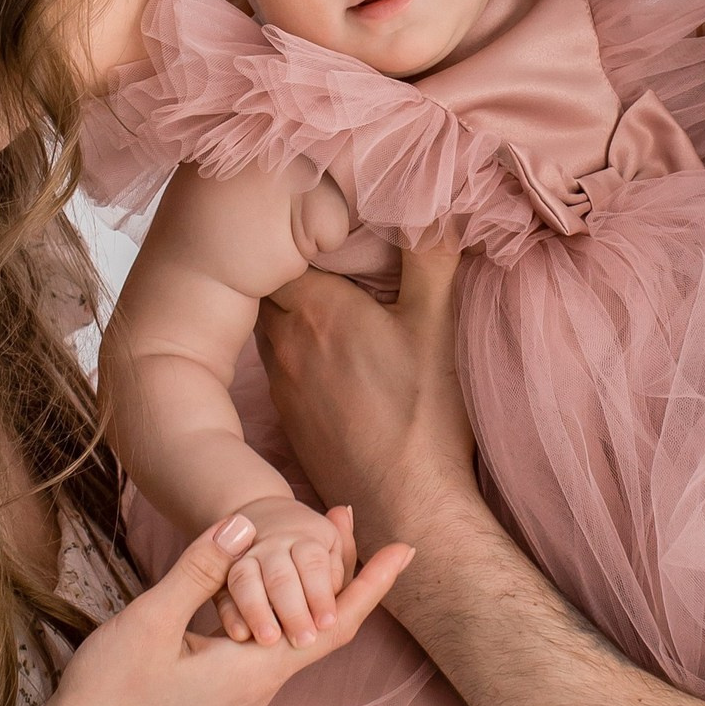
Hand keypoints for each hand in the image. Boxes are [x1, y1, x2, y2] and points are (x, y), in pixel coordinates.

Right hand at [48, 515, 409, 705]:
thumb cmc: (109, 690)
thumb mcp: (151, 618)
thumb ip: (202, 569)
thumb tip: (246, 523)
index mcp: (253, 671)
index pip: (333, 624)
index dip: (371, 584)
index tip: (405, 548)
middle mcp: (258, 687)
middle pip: (323, 626)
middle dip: (345, 572)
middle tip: (346, 515)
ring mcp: (241, 693)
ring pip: (297, 634)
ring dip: (314, 587)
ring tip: (319, 537)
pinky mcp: (223, 691)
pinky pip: (272, 643)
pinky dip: (285, 605)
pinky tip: (271, 581)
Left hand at [255, 247, 475, 557]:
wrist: (405, 503)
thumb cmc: (421, 413)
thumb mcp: (437, 323)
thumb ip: (431, 256)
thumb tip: (434, 202)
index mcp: (314, 309)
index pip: (278, 251)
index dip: (294, 232)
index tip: (319, 224)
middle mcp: (284, 343)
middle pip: (268, 287)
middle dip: (287, 267)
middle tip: (321, 255)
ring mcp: (282, 385)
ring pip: (270, 328)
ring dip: (292, 312)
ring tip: (328, 302)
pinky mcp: (290, 419)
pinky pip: (281, 367)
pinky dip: (297, 351)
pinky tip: (332, 357)